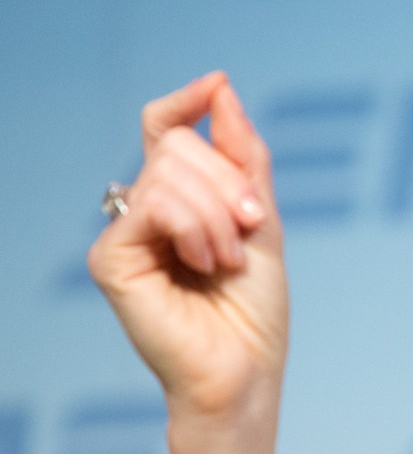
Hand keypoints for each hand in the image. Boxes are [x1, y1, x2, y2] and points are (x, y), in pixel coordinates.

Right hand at [89, 72, 287, 421]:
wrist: (246, 368)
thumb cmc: (254, 309)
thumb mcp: (261, 219)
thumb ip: (242, 157)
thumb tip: (221, 89)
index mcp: (179, 200)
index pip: (164, 128)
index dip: (186, 102)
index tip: (217, 85)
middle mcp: (145, 211)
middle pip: (177, 145)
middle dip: (228, 181)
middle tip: (250, 227)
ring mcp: (126, 233)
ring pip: (168, 172)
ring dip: (217, 214)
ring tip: (227, 260)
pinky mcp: (111, 258)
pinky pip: (155, 204)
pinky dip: (196, 229)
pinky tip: (206, 263)